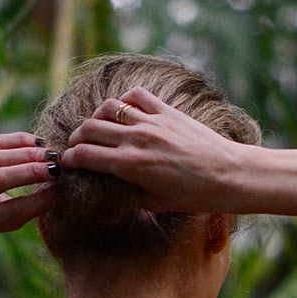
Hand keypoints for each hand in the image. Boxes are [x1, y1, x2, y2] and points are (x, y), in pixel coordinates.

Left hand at [0, 132, 58, 235]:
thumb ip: (24, 211)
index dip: (38, 202)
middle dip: (31, 173)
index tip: (60, 193)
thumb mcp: (0, 223)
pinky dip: (19, 140)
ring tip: (51, 156)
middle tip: (58, 170)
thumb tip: (58, 191)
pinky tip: (39, 144)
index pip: (10, 211)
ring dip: (28, 155)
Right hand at [59, 87, 247, 213]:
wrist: (229, 175)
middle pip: (90, 128)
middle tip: (78, 145)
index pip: (84, 155)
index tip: (67, 162)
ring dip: (97, 117)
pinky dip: (124, 100)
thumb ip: (127, 191)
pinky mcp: (167, 111)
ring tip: (97, 126)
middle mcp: (136, 139)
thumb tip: (111, 184)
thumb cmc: (194, 195)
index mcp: (130, 165)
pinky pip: (136, 95)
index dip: (69, 159)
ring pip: (109, 108)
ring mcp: (152, 121)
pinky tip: (125, 111)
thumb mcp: (154, 202)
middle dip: (77, 138)